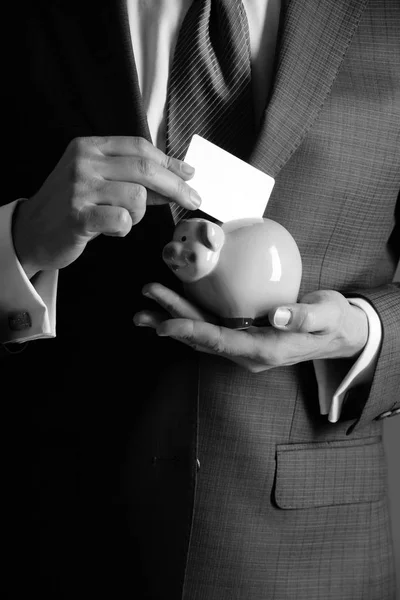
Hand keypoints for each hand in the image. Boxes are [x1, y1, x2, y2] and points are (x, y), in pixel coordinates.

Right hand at [12, 136, 200, 277]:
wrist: (32, 231)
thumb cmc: (72, 206)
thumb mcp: (100, 184)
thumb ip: (135, 179)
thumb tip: (178, 178)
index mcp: (89, 147)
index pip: (139, 147)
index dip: (169, 162)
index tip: (190, 174)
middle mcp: (83, 163)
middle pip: (145, 168)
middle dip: (176, 186)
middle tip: (194, 200)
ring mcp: (79, 189)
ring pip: (137, 196)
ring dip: (140, 214)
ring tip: (123, 219)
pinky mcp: (78, 216)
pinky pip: (122, 220)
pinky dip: (125, 228)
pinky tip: (112, 229)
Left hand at [133, 285, 367, 372]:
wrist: (336, 334)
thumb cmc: (331, 321)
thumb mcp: (327, 315)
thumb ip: (305, 316)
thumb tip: (278, 316)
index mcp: (265, 350)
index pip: (222, 342)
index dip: (192, 332)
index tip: (165, 323)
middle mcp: (248, 354)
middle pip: (203, 338)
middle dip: (172, 319)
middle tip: (146, 301)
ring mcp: (243, 347)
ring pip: (201, 336)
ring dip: (172, 320)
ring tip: (144, 309)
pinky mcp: (241, 337)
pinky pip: (208, 330)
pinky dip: (186, 319)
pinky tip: (169, 308)